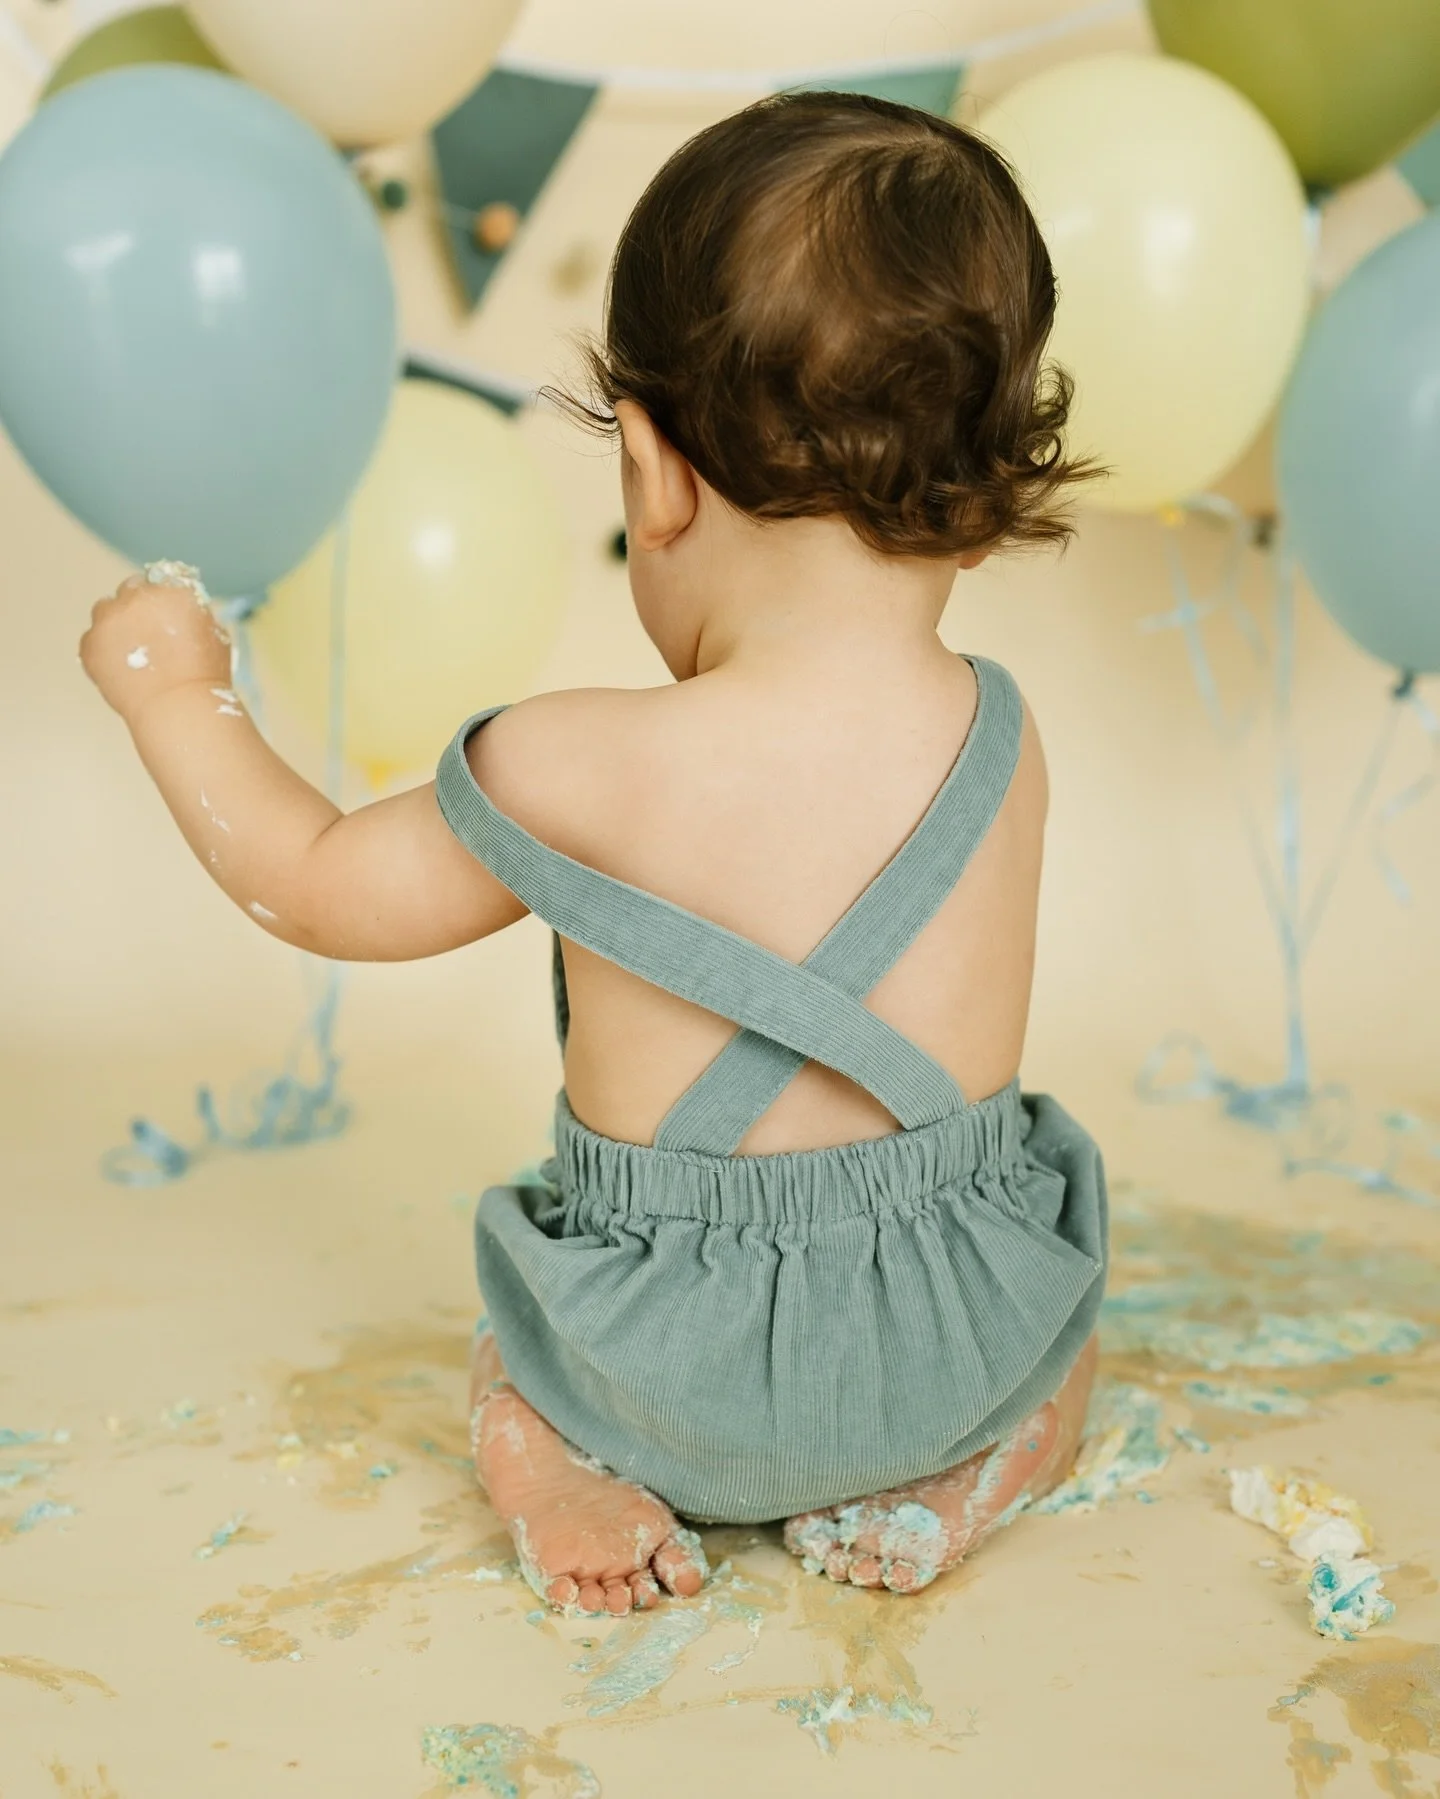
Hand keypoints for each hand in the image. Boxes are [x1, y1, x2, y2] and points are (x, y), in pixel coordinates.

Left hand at [80, 571, 232, 721]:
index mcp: (172, 589)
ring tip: (131, 650)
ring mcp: (109, 618)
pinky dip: (103, 648)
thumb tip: (178, 610)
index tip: (166, 609)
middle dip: (138, 605)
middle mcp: (137, 596)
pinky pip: (92, 638)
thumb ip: (192, 613)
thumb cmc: (203, 675)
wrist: (177, 705)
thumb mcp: (214, 634)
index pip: (163, 576)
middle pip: (132, 587)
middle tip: (148, 632)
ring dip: (116, 622)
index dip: (165, 594)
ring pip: (106, 608)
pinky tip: (120, 666)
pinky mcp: (90, 642)